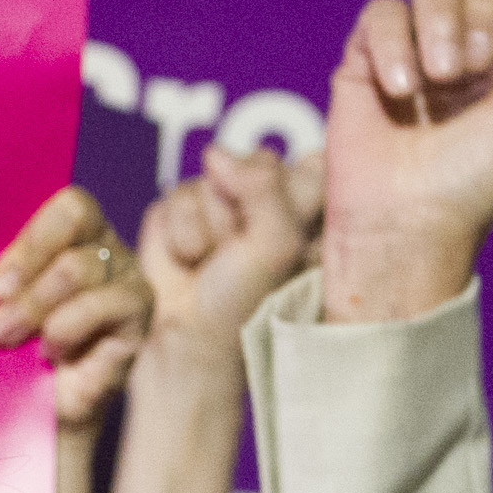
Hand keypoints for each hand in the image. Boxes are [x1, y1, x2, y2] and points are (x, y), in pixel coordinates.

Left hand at [0, 184, 150, 433]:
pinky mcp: (139, 323)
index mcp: (76, 235)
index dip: (32, 243)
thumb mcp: (0, 302)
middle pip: (73, 241)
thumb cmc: (15, 344)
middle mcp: (109, 253)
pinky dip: (70, 326)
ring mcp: (129, 285)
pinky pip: (109, 306)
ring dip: (36, 307)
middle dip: (25, 284)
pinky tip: (51, 351)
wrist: (38, 406)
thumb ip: (1, 279)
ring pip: (83, 269)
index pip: (71, 208)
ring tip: (9, 337)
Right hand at [140, 142, 314, 382]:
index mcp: (312, 214)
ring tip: (212, 263)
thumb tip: (214, 152)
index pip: (314, 164)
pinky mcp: (183, 209)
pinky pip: (178, 192)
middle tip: (241, 252)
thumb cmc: (245, 302)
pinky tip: (187, 261)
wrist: (187, 339)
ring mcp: (225, 202)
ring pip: (215, 174)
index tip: (278, 235)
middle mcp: (272, 202)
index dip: (291, 190)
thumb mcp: (276, 244)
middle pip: (260, 160)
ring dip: (209, 224)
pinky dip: (180, 230)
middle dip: (244, 205)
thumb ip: (263, 186)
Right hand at [317, 0, 492, 323]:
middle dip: (491, 11)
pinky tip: (401, 90)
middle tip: (479, 67)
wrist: (406, 220)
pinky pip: (385, 9)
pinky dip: (394, 42)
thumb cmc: (481, 182)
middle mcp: (479, 46)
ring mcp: (424, 47)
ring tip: (439, 81)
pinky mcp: (371, 55)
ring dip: (442, 26)